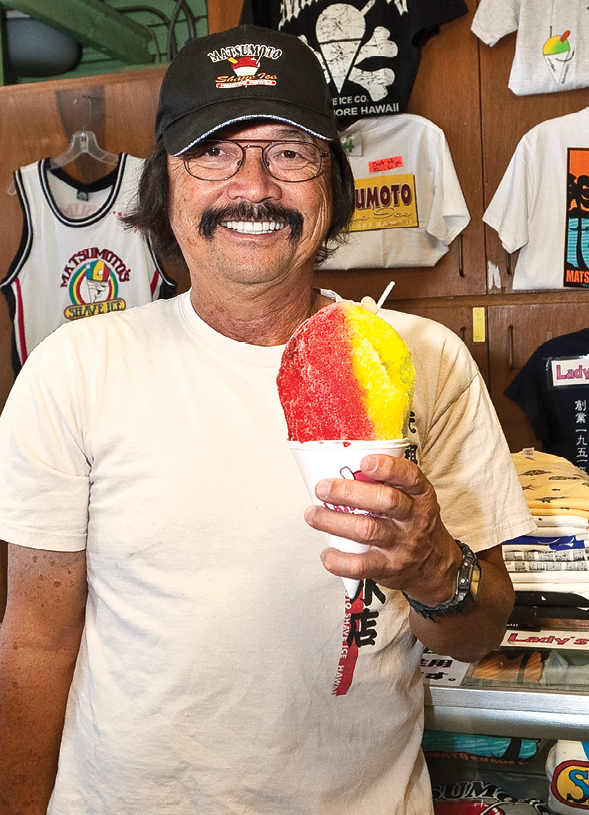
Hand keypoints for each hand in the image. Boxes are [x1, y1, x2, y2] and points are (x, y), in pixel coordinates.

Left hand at [304, 453, 461, 604]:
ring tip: (313, 515)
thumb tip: (342, 466)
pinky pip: (361, 565)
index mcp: (420, 494)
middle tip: (323, 488)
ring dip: (334, 521)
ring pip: (366, 530)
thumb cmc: (414, 524)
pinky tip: (328, 553)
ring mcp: (402, 544)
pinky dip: (340, 560)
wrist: (435, 567)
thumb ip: (387, 483)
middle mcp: (413, 517)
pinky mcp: (389, 567)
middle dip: (348, 493)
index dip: (388, 467)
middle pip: (384, 501)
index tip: (364, 462)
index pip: (410, 476)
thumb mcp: (413, 498)